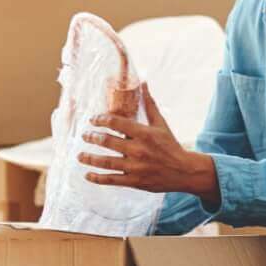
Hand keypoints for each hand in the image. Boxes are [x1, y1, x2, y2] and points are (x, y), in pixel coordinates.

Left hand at [79, 83, 216, 197]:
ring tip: (79, 155)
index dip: (101, 120)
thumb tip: (143, 84)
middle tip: (84, 135)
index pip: (116, 123)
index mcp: (144, 133)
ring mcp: (135, 167)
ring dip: (90, 158)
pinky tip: (87, 174)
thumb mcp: (161, 124)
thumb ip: (149, 104)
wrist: (185, 171)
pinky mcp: (135, 181)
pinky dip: (98, 178)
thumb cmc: (171, 146)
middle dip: (92, 137)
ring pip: (106, 162)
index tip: (93, 120)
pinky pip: (112, 180)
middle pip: (108, 141)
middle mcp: (138, 150)